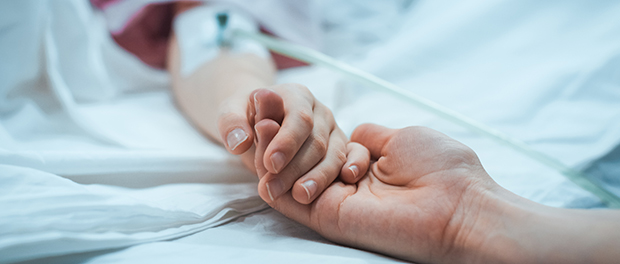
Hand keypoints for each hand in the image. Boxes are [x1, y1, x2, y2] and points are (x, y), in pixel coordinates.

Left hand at [219, 85, 359, 203]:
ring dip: (318, 178)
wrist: (258, 122)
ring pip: (333, 155)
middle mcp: (319, 111)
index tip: (270, 164)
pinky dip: (351, 169)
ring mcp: (333, 130)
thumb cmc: (246, 117)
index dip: (287, 142)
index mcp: (296, 96)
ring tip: (299, 197)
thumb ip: (231, 124)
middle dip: (295, 168)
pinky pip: (351, 159)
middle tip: (273, 190)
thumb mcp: (230, 113)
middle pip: (316, 141)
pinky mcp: (340, 148)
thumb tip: (239, 142)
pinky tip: (344, 182)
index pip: (298, 119)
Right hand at [255, 123, 499, 262]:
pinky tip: (258, 157)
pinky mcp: (331, 219)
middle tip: (261, 111)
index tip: (280, 104)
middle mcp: (348, 186)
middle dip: (278, 136)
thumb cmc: (441, 168)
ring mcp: (338, 203)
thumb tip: (351, 132)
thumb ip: (369, 136)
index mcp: (365, 167)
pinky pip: (292, 204)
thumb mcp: (401, 138)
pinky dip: (271, 182)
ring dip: (270, 154)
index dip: (297, 127)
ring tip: (259, 125)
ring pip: (291, 180)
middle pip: (301, 162)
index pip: (320, 147)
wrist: (459, 204)